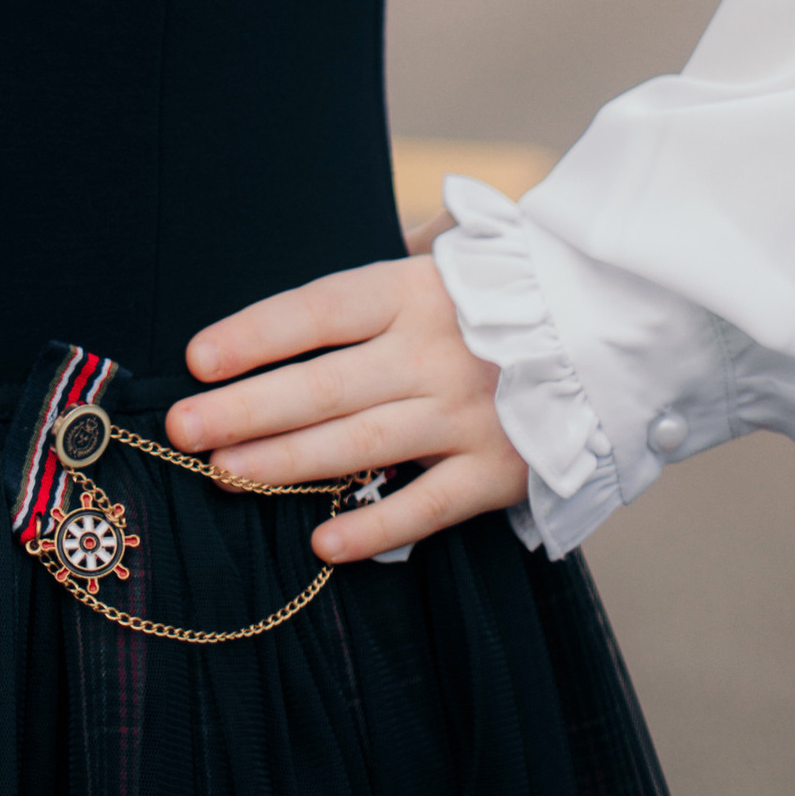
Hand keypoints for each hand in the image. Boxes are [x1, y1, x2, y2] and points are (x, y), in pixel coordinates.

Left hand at [168, 254, 527, 562]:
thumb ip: (377, 278)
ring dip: (285, 463)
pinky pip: (427, 506)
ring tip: (225, 474)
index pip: (318, 310)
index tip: (196, 357)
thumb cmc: (503, 292)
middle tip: (182, 428)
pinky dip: (375, 526)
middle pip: (322, 384)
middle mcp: (434, 352)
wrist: (612, 329)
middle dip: (244, 408)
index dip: (254, 334)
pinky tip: (322, 540)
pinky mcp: (499, 471)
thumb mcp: (444, 255)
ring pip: (359, 444)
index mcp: (413, 290)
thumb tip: (303, 303)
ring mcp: (466, 415)